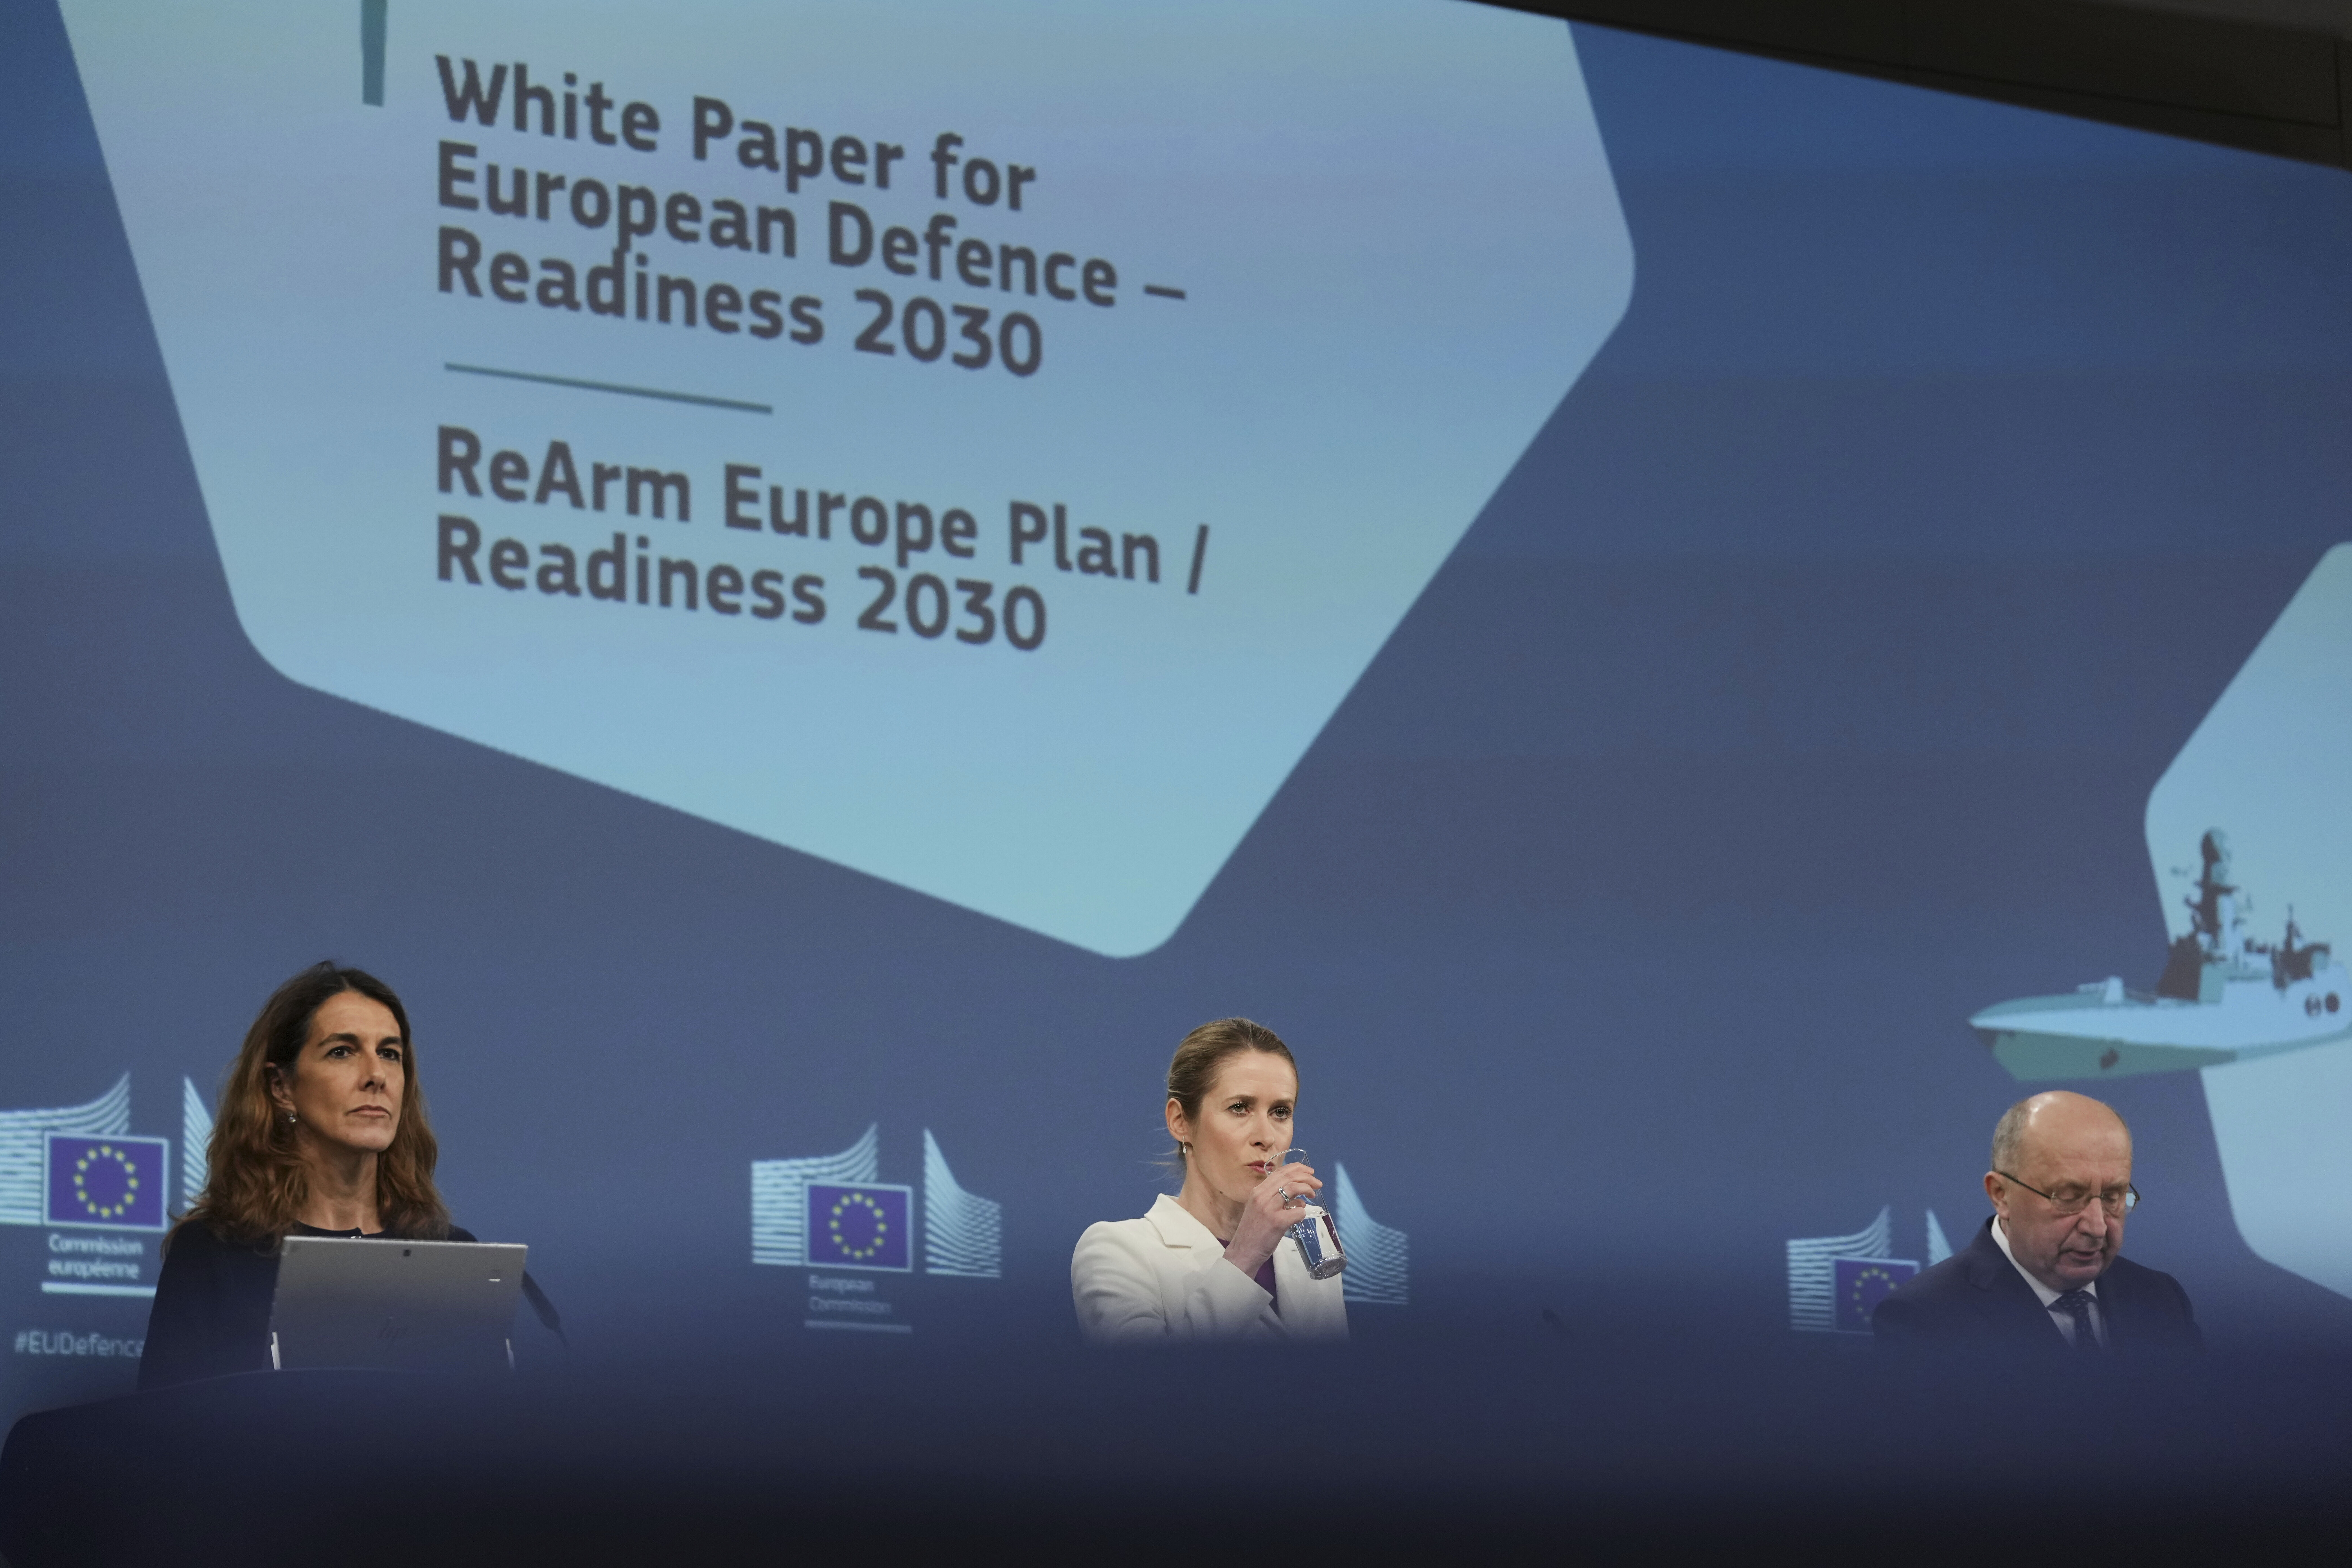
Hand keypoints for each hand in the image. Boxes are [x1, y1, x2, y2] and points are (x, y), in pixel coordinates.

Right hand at [1223, 1159, 1319, 1277]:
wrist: (1243, 1252)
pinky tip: (1300, 1216)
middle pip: (1288, 1177)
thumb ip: (1274, 1198)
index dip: (1297, 1169)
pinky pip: (1297, 1212)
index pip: (1280, 1172)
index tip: (1309, 1172)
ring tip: (1313, 1195)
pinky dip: (1302, 1212)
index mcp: (1257, 1191)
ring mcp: (1269, 1208)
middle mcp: (1262, 1196)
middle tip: (1317, 1183)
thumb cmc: (1253, 1231)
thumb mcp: (1259, 1208)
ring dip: (1307, 1189)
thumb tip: (1297, 1194)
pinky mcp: (1277, 1222)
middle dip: (1307, 1177)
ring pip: (1293, 1188)